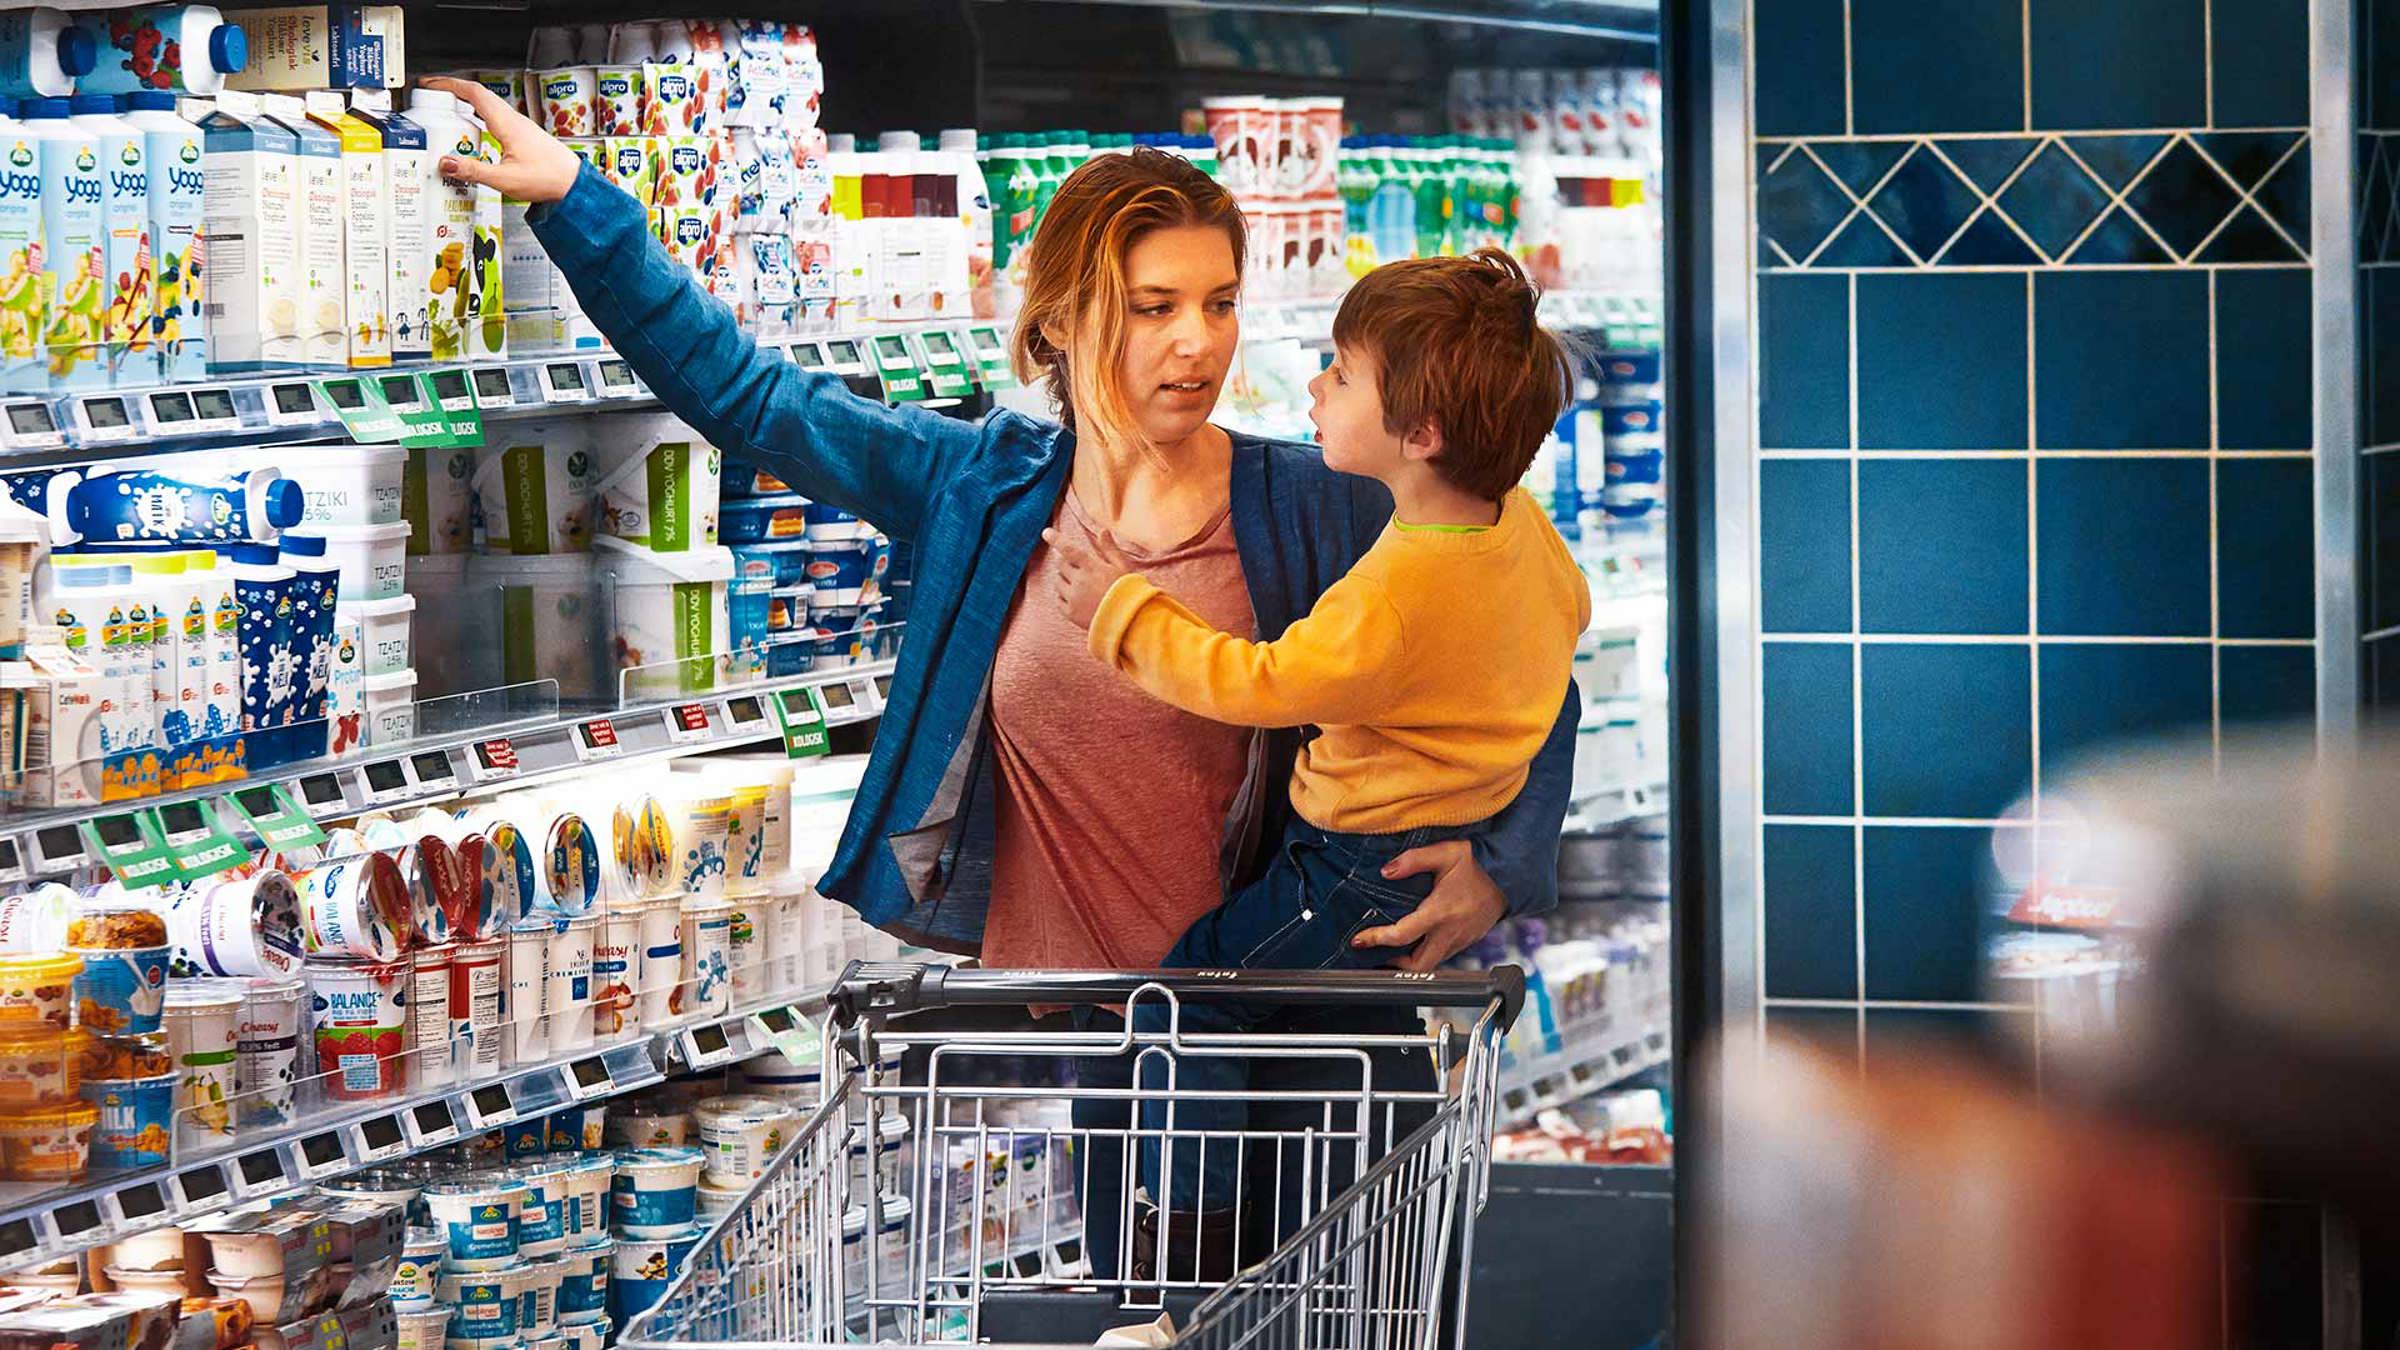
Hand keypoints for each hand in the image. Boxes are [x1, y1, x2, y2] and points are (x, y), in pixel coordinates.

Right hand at [418, 76, 581, 204]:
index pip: (474, 93)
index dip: (449, 84)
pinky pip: (496, 117)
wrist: (575, 185)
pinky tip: (474, 129)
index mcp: (507, 124)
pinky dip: (479, 116)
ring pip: (488, 105)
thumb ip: (473, 171)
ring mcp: (520, 126)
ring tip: (447, 110)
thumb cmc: (549, 180)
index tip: (431, 84)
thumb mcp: (504, 179)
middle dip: (453, 90)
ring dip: (466, 103)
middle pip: (479, 95)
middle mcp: (514, 120)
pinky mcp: (523, 135)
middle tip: (433, 94)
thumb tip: (446, 163)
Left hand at [1044, 526, 1134, 629]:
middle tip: (1080, 569)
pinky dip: (1063, 596)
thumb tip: (1102, 531)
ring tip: (1081, 586)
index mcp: (1092, 567)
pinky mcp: (1070, 613)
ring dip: (1064, 580)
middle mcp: (1079, 581)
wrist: (1130, 623)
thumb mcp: (1123, 568)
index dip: (1056, 539)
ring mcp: (1074, 598)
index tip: (1046, 532)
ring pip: (1058, 582)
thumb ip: (1110, 549)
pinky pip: (1058, 600)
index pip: (1069, 549)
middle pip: (1061, 565)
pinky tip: (1076, 599)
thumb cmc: (1129, 592)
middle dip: (1067, 563)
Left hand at [1350, 839, 1506, 972]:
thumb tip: (1386, 871)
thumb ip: (1413, 860)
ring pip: (1429, 964)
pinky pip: (1441, 955)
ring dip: (1408, 961)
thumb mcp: (1445, 853)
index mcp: (1441, 911)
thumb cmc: (1477, 864)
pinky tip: (1414, 941)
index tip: (1359, 939)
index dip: (1377, 939)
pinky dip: (1424, 954)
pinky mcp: (1465, 942)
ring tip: (1390, 949)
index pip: (1403, 935)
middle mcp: (1450, 932)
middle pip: (1417, 966)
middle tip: (1375, 953)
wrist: (1509, 876)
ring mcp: (1459, 941)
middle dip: (1393, 965)